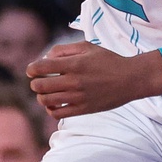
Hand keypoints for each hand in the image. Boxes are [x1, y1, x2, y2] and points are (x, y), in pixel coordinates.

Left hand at [27, 42, 161, 118]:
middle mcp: (74, 81)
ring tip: (46, 93)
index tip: (32, 70)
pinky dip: (51, 109)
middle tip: (39, 81)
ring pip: (46, 101)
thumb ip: (64, 50)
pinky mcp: (83, 109)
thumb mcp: (87, 47)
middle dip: (35, 83)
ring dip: (41, 96)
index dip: (31, 69)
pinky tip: (54, 104)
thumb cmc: (108, 61)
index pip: (41, 67)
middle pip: (40, 86)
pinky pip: (58, 114)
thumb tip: (46, 58)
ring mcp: (78, 97)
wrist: (130, 79)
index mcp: (74, 64)